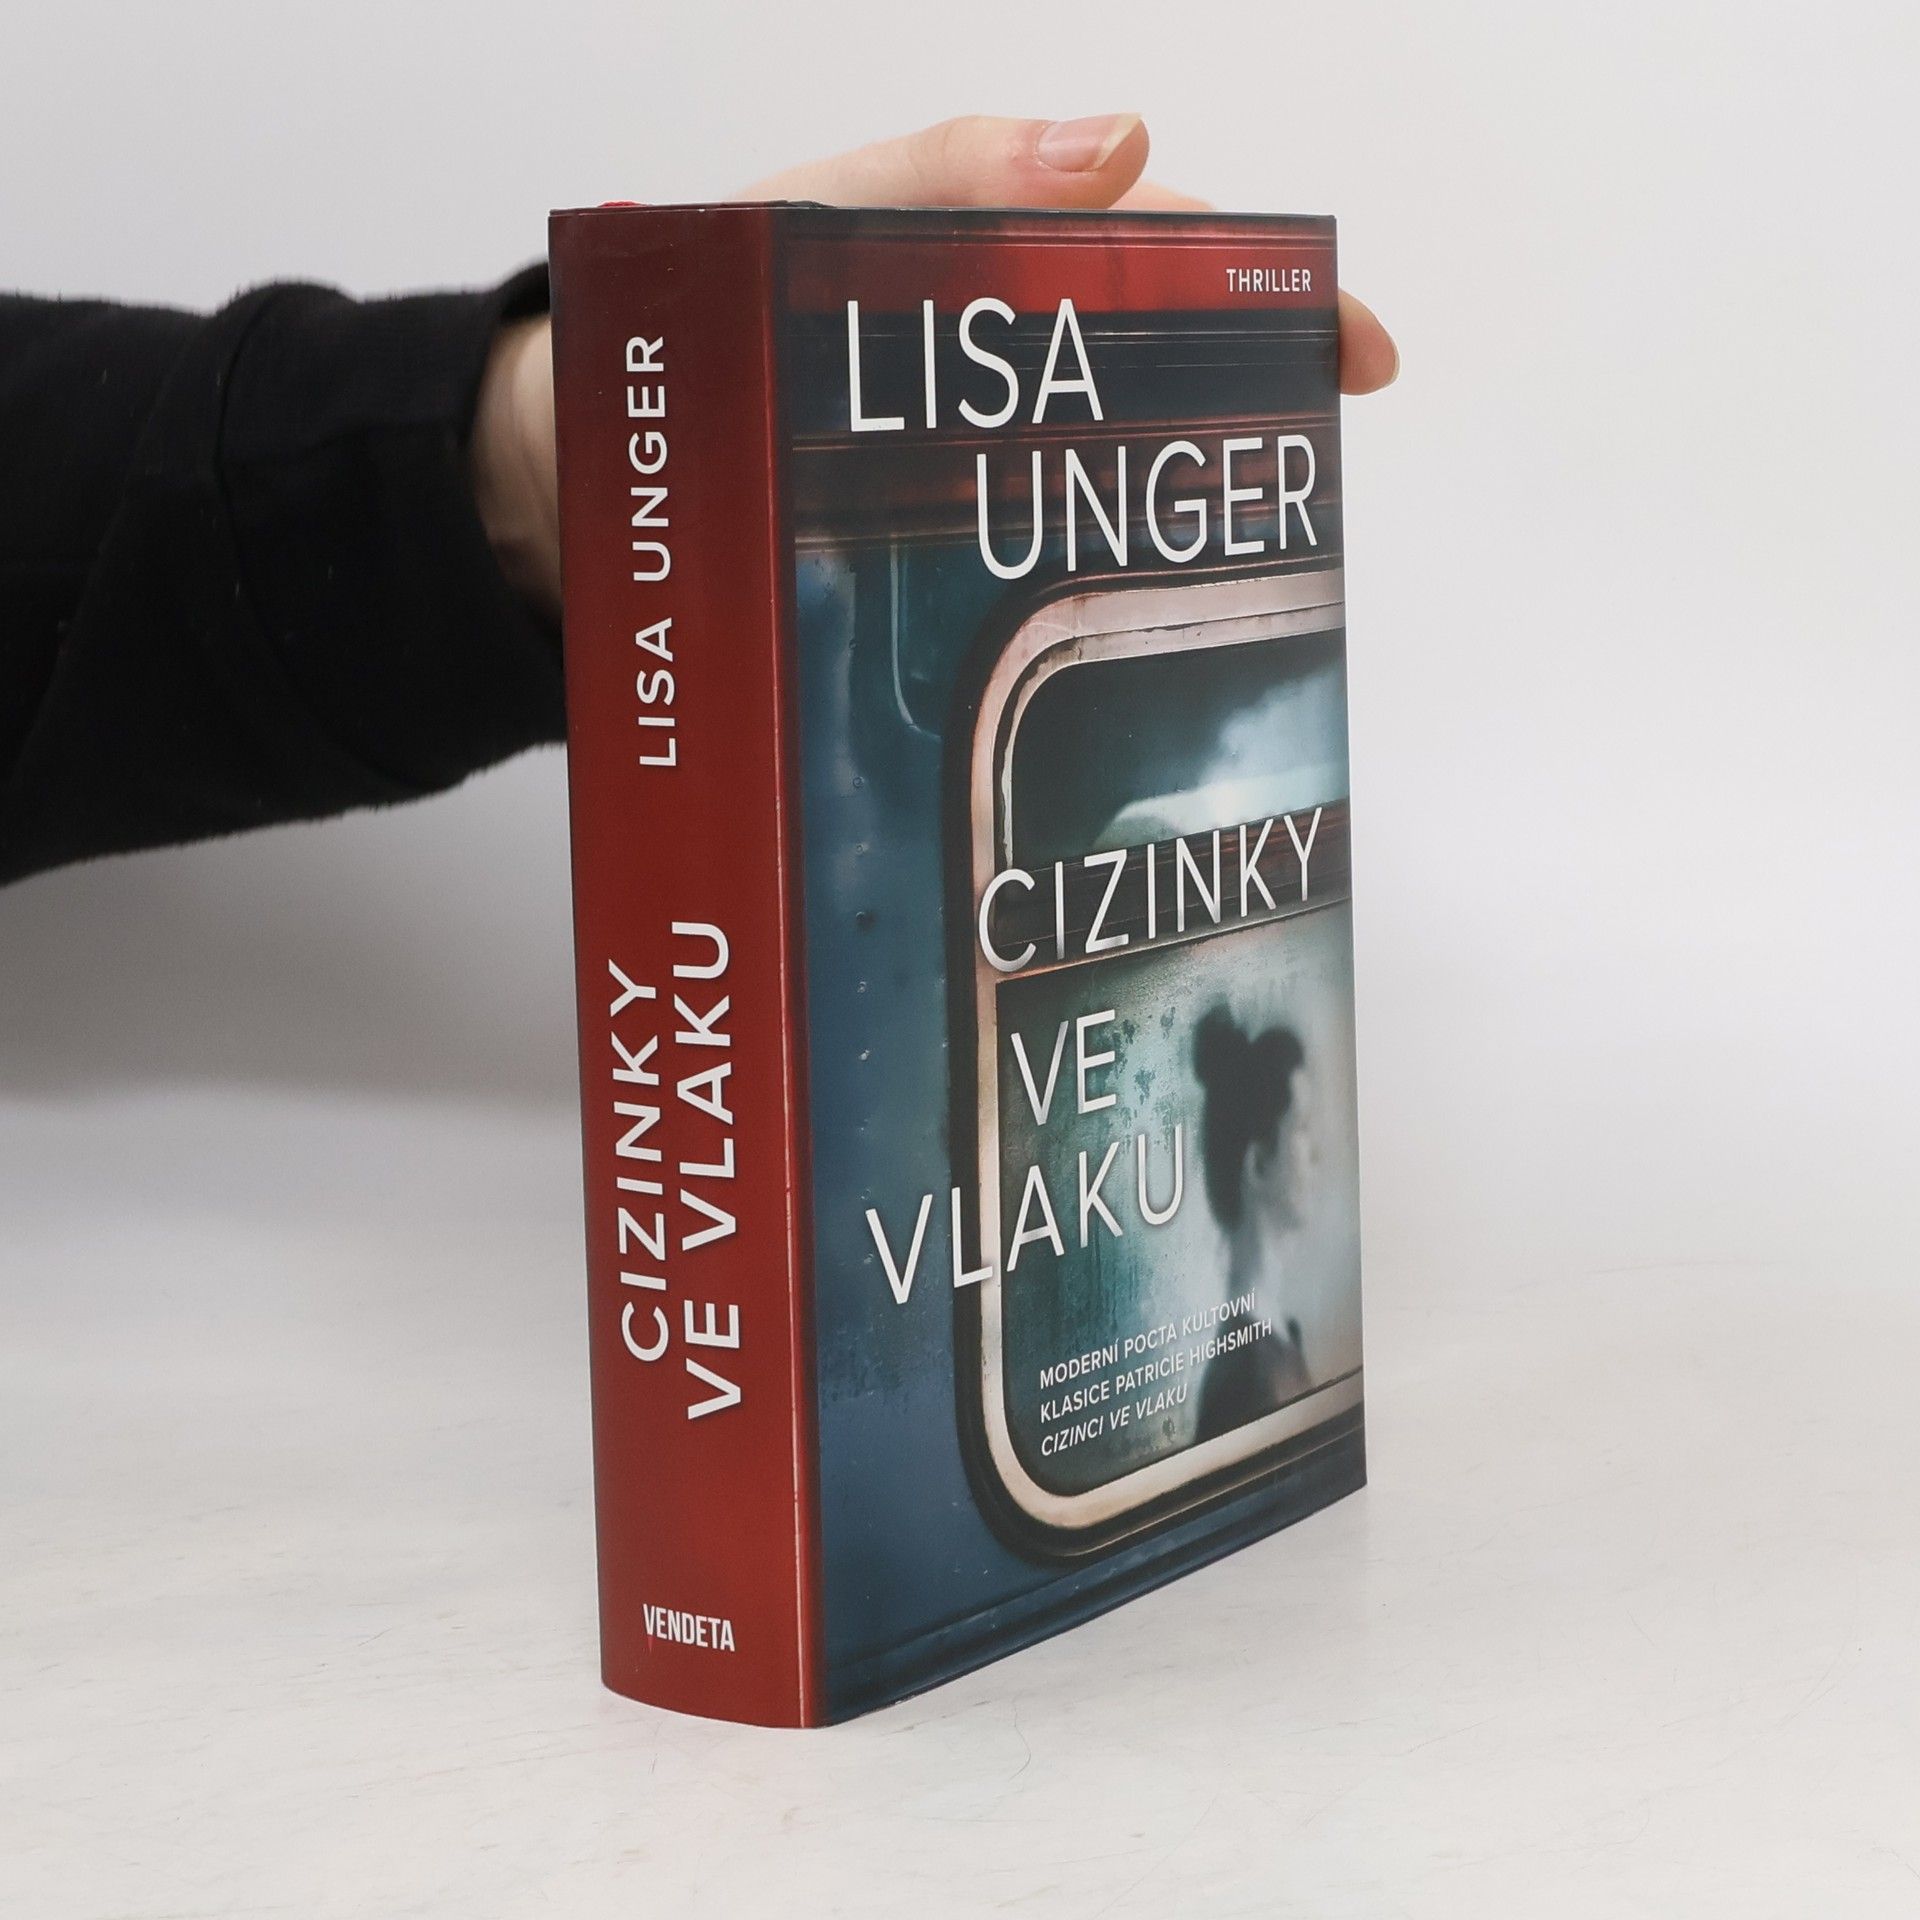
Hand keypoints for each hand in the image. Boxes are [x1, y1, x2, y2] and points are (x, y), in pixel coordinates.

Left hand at [471, 114, 1398, 619]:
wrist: (569, 466)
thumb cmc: (683, 323)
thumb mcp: (800, 218)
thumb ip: (940, 177)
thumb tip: (1115, 143)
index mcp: (980, 270)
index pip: (1160, 254)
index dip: (1270, 294)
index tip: (1353, 349)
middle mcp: (984, 375)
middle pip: (1148, 381)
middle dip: (1242, 419)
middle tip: (1305, 483)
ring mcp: (956, 474)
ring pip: (1097, 486)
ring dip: (1171, 523)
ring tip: (1239, 572)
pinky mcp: (917, 568)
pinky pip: (1020, 577)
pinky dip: (1078, 602)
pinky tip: (1118, 648)